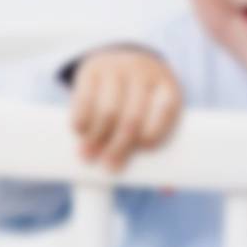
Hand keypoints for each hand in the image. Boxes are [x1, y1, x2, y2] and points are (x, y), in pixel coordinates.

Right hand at [69, 49, 182, 170]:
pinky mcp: (92, 70)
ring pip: (107, 111)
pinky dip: (81, 120)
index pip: (166, 112)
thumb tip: (166, 190)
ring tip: (88, 155)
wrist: (124, 57)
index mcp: (167, 87)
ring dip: (96, 138)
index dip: (153, 135)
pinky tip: (79, 132)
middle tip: (109, 166)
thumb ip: (161, 146)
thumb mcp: (158, 112)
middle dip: (118, 147)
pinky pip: (84, 98)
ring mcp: (117, 69)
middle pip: (132, 118)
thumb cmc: (145, 99)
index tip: (141, 152)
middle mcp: (144, 75)